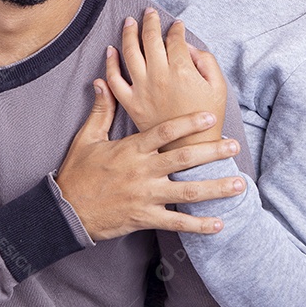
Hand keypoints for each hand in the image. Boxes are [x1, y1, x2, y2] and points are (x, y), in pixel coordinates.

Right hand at [56, 84, 243, 240]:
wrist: (67, 211)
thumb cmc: (78, 172)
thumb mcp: (87, 138)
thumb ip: (102, 110)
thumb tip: (102, 81)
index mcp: (130, 150)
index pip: (163, 132)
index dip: (186, 123)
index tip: (209, 116)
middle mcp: (142, 172)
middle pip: (182, 160)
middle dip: (211, 153)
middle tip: (234, 146)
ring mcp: (145, 197)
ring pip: (186, 193)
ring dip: (214, 188)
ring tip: (238, 185)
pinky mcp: (145, 218)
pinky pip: (176, 223)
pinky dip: (198, 225)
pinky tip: (218, 224)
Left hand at [102, 8, 227, 149]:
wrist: (192, 148)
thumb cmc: (207, 117)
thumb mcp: (218, 86)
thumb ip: (206, 61)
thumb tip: (188, 46)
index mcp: (181, 70)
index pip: (174, 39)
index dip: (176, 28)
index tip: (177, 25)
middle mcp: (159, 76)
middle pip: (150, 39)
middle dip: (151, 21)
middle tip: (149, 12)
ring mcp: (142, 89)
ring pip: (130, 52)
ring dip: (128, 33)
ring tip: (129, 21)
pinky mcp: (131, 103)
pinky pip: (115, 80)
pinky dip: (110, 64)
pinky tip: (110, 50)